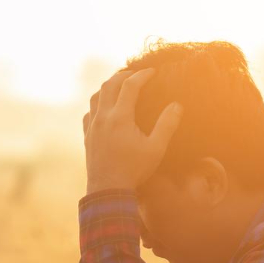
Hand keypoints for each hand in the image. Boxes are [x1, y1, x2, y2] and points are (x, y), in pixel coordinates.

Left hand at [82, 67, 181, 193]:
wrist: (107, 190)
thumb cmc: (133, 170)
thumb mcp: (156, 148)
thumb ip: (167, 124)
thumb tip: (177, 105)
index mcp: (120, 117)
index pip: (130, 85)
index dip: (142, 75)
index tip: (153, 72)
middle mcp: (103, 117)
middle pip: (109, 85)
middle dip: (123, 75)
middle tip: (136, 74)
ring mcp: (92, 127)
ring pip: (95, 96)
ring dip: (107, 87)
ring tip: (119, 86)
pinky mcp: (87, 137)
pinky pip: (88, 113)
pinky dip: (97, 105)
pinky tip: (104, 109)